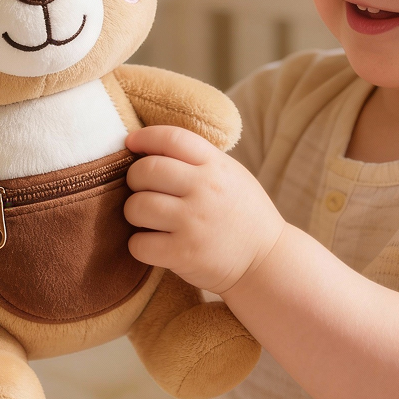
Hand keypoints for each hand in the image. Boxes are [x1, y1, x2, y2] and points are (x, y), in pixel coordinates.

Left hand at [124, 125, 285, 294]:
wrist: (267, 261)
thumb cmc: (242, 214)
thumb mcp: (231, 175)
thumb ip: (197, 160)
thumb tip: (150, 147)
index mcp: (216, 166)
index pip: (172, 138)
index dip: (145, 137)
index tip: (132, 143)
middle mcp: (205, 190)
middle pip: (146, 170)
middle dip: (134, 179)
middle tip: (142, 189)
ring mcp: (193, 223)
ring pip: (136, 207)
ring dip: (134, 212)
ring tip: (147, 218)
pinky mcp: (184, 254)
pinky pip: (138, 244)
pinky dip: (139, 245)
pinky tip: (153, 243)